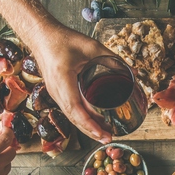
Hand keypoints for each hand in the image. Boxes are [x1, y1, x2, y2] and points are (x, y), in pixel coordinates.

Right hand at [28, 22, 114, 142]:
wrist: (41, 35)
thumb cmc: (62, 39)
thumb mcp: (91, 46)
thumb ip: (113, 59)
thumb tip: (134, 72)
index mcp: (63, 80)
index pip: (75, 109)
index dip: (89, 124)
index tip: (102, 133)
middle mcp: (57, 90)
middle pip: (74, 118)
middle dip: (91, 131)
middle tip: (108, 139)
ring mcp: (55, 93)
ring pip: (72, 116)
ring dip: (87, 127)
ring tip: (104, 134)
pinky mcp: (58, 92)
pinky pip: (70, 109)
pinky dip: (82, 118)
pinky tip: (94, 122)